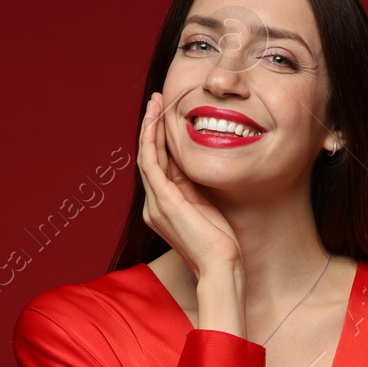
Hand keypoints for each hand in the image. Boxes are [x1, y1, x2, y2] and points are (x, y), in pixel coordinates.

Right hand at [138, 92, 241, 279]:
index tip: (165, 115)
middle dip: (151, 127)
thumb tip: (196, 166)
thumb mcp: (207, 207)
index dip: (160, 138)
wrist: (220, 266)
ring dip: (149, 127)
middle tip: (155, 100)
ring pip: (147, 156)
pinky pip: (151, 163)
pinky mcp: (163, 202)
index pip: (159, 165)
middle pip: (148, 157)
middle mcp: (154, 205)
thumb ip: (196, 188)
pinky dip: (151, 140)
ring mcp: (156, 204)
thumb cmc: (220, 243)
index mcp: (164, 207)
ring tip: (154, 102)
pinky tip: (154, 121)